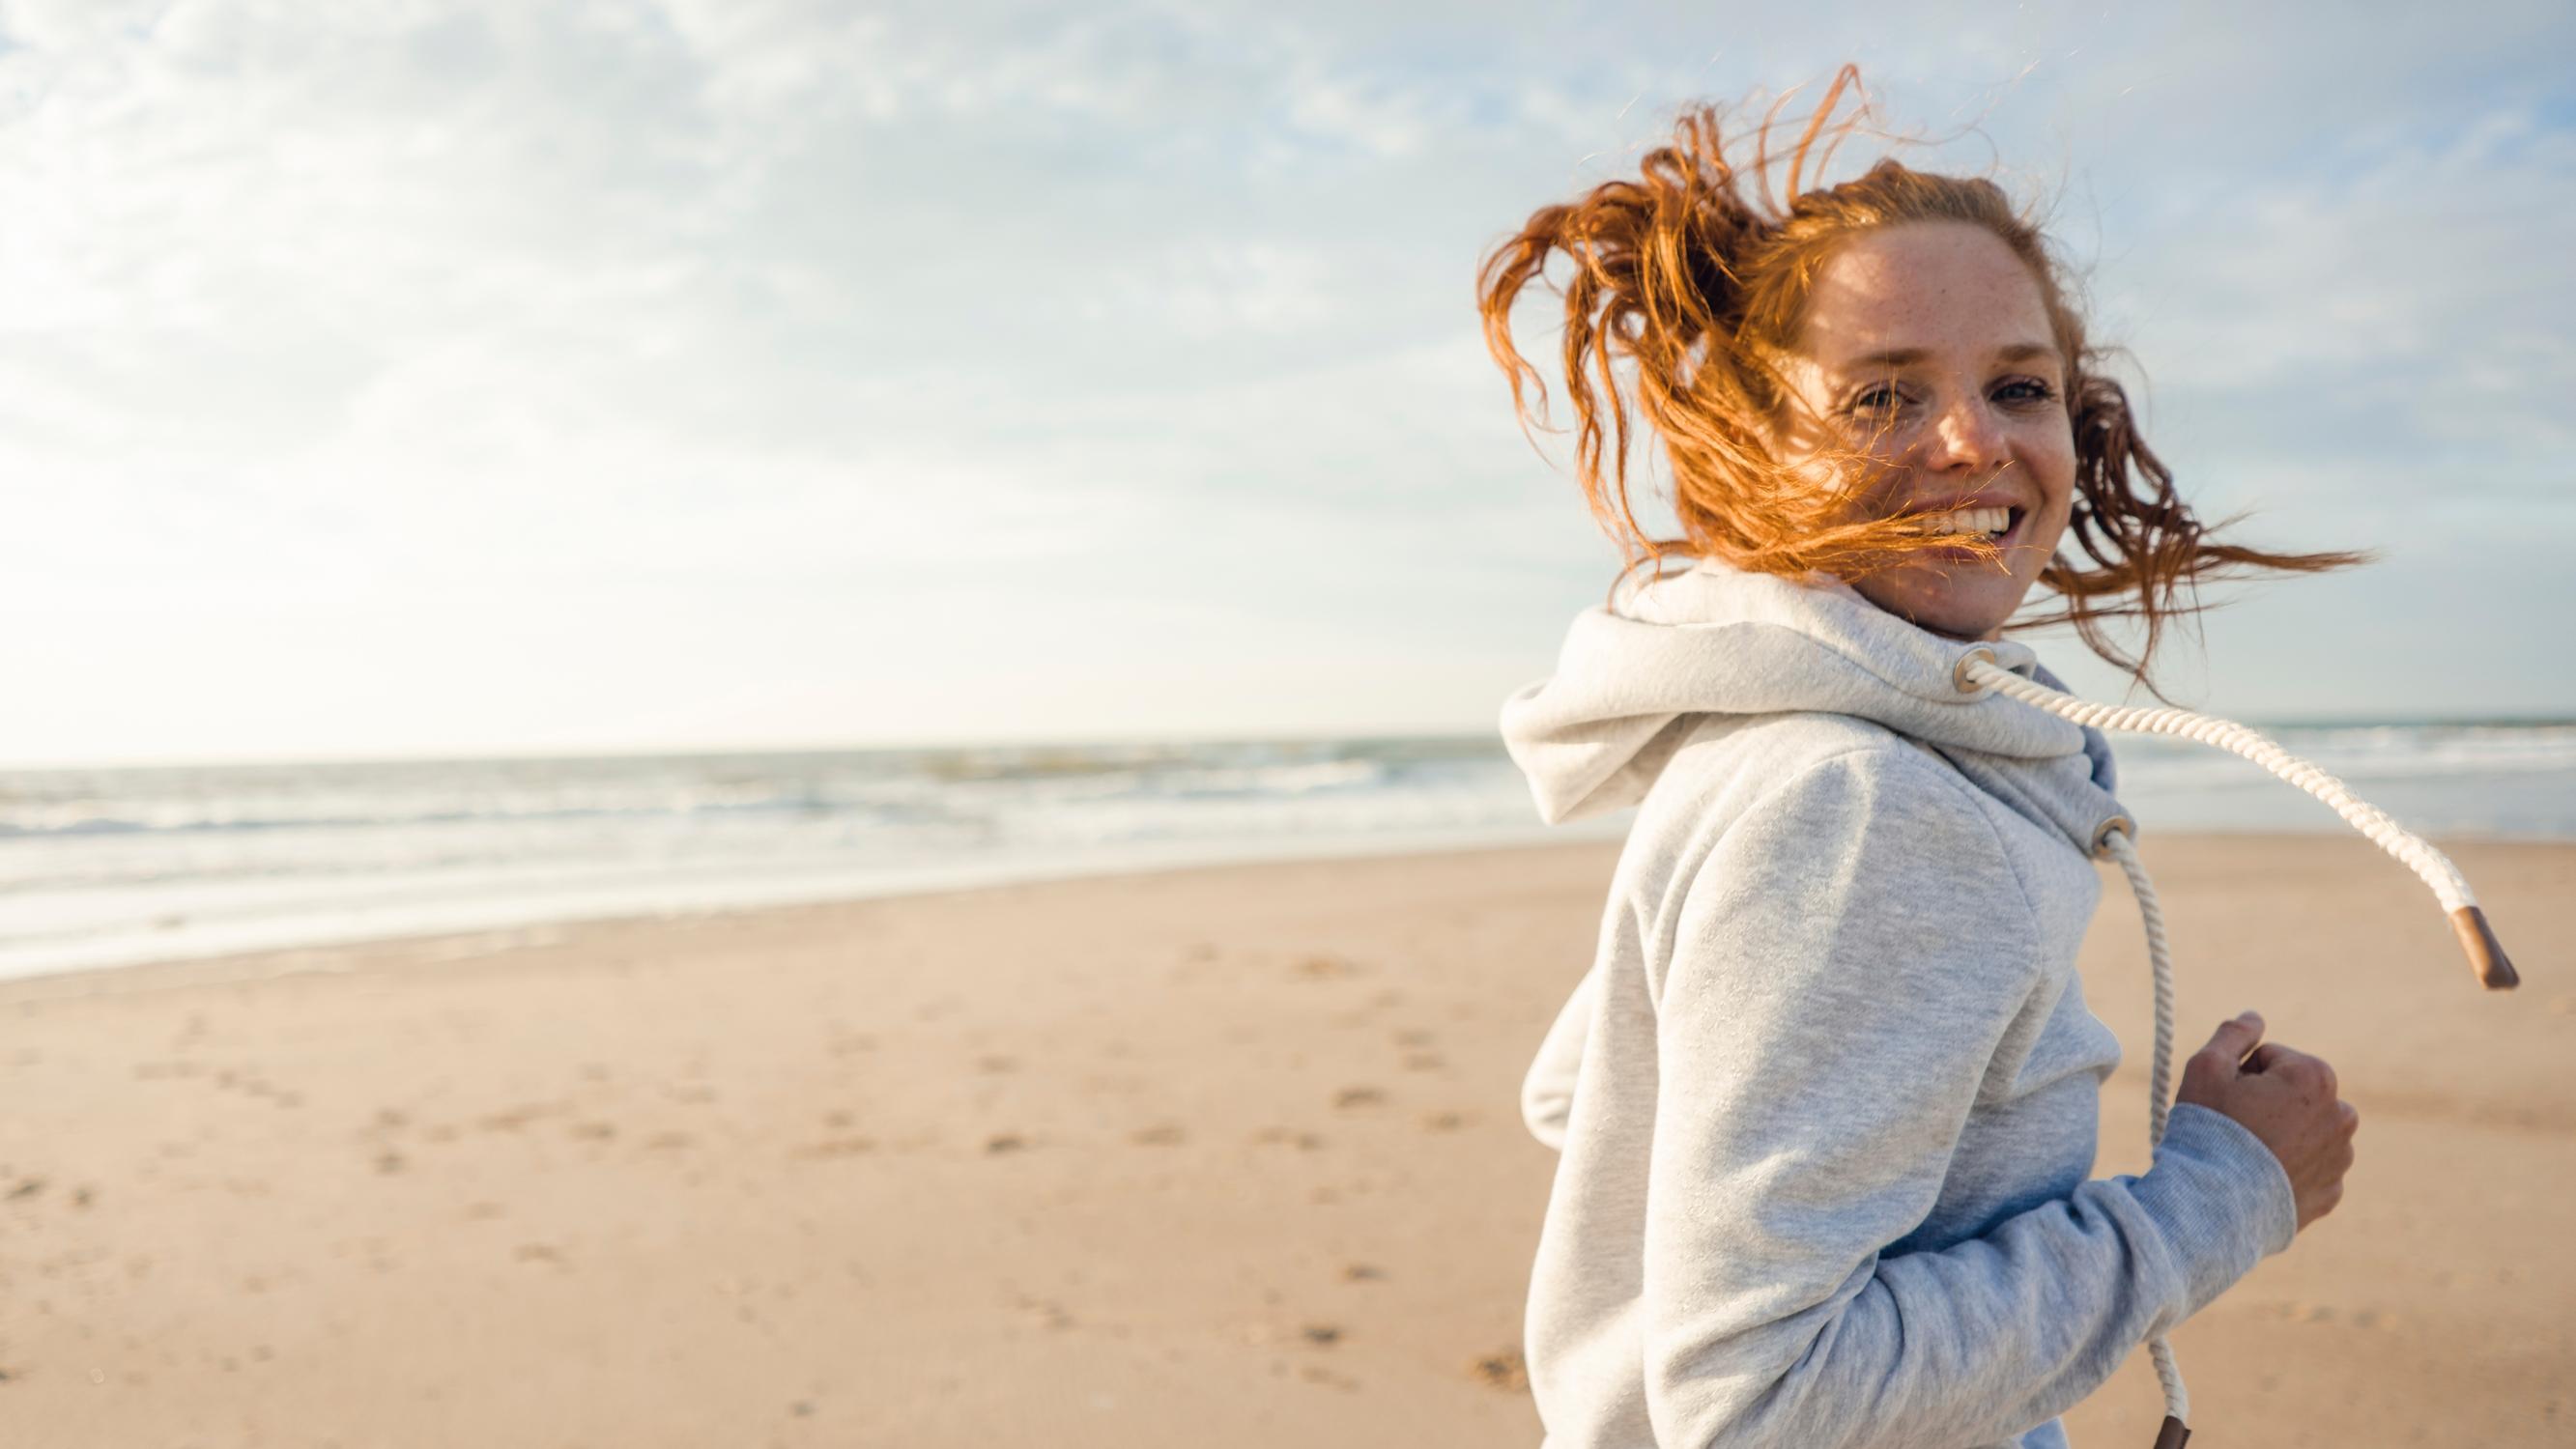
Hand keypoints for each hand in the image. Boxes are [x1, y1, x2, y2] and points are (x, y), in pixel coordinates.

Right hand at [2174, 1011, 2357, 1230]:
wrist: (2217, 1207)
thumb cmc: (2211, 1130)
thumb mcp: (2207, 1068)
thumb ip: (2233, 1034)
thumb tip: (2255, 1016)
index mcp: (2315, 1077)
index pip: (2270, 1058)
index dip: (2240, 1075)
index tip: (2226, 1099)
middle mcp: (2341, 1114)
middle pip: (2292, 1092)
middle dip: (2267, 1101)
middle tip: (2235, 1126)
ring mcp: (2341, 1157)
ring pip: (2303, 1129)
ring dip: (2280, 1133)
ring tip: (2245, 1155)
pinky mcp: (2333, 1192)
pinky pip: (2308, 1167)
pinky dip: (2287, 1168)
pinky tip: (2259, 1178)